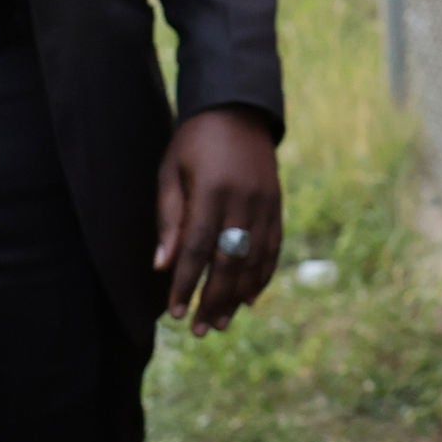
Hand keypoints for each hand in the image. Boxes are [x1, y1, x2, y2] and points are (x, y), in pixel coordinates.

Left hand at [155, 106, 282, 329]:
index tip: (176, 312)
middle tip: (200, 330)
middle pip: (228, 261)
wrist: (237, 111)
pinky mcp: (277, 205)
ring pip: (254, 260)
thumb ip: (169, 218)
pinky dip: (261, 276)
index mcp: (211, 189)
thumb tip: (163, 266)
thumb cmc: (193, 144)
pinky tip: (249, 298)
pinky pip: (272, 248)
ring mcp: (265, 203)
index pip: (197, 247)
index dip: (187, 283)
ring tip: (222, 323)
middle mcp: (243, 199)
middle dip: (213, 299)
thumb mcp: (171, 172)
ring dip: (238, 296)